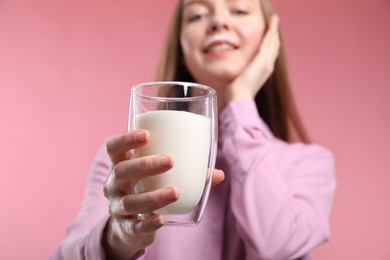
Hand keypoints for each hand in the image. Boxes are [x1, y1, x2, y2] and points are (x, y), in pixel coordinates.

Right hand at [102, 130, 223, 258]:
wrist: (129, 226)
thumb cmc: (148, 190)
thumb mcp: (158, 177)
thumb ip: (186, 172)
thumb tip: (219, 174)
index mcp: (119, 165)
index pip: (114, 148)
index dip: (126, 139)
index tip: (147, 134)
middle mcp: (113, 185)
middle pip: (121, 171)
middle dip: (145, 165)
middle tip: (169, 161)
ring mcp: (117, 207)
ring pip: (130, 201)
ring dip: (152, 196)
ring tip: (175, 191)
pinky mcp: (125, 227)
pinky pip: (134, 226)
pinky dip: (148, 223)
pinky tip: (160, 219)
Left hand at [224, 14, 280, 102]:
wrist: (239, 97)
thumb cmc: (236, 93)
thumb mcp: (240, 81)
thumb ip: (241, 74)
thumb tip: (235, 76)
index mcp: (263, 71)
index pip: (269, 54)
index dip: (270, 44)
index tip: (269, 35)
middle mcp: (268, 66)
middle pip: (274, 47)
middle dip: (274, 35)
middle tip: (273, 24)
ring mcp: (266, 63)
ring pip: (273, 42)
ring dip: (274, 30)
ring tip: (274, 20)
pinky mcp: (262, 60)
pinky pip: (268, 41)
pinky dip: (271, 31)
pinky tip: (272, 22)